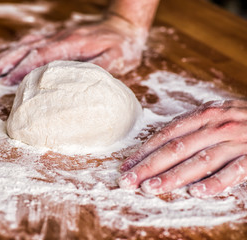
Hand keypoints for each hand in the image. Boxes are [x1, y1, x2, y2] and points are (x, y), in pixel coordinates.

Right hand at [0, 15, 146, 84]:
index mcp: (71, 44)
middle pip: (24, 49)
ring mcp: (55, 36)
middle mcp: (58, 38)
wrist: (123, 25)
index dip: (22, 69)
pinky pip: (30, 43)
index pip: (40, 56)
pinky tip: (5, 59)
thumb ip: (102, 66)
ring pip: (23, 45)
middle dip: (2, 64)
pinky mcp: (55, 37)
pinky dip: (14, 52)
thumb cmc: (122, 44)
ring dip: (3, 58)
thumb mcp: (119, 57)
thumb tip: (82, 79)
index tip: (6, 83)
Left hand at [119, 100, 246, 197]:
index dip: (144, 151)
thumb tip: (157, 142)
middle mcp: (216, 126)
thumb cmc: (241, 118)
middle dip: (148, 166)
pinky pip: (234, 172)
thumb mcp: (215, 114)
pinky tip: (197, 193)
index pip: (166, 135)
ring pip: (199, 161)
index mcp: (204, 115)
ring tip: (150, 189)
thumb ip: (190, 126)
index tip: (126, 166)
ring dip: (173, 177)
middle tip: (127, 181)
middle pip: (175, 149)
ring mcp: (236, 142)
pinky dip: (215, 183)